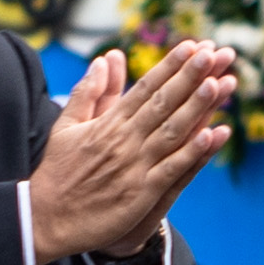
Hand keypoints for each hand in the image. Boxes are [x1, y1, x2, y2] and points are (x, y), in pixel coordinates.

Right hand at [31, 41, 237, 260]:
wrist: (46, 217)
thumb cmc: (58, 172)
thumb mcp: (67, 125)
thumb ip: (89, 92)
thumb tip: (104, 59)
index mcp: (108, 123)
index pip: (145, 88)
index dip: (170, 67)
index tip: (192, 47)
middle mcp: (124, 140)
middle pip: (163, 103)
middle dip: (189, 77)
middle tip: (214, 53)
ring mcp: (134, 166)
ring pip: (172, 131)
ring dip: (196, 107)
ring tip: (217, 83)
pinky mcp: (141, 192)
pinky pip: (172, 169)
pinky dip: (192, 152)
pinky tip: (213, 135)